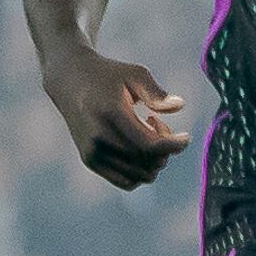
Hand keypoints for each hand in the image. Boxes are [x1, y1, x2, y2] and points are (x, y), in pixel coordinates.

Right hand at [44, 56, 188, 190]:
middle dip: (166, 150)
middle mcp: (98, 137)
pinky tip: (138, 149)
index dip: (174, 146)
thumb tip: (179, 106)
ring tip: (148, 136)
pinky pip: (126, 182)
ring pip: (139, 176)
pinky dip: (141, 172)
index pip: (149, 145)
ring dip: (154, 162)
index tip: (186, 137)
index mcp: (111, 114)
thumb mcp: (134, 74)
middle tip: (159, 125)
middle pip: (147, 162)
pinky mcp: (89, 160)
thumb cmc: (108, 75)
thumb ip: (156, 93)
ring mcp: (92, 151)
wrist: (69, 80)